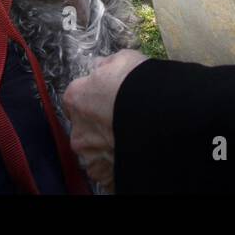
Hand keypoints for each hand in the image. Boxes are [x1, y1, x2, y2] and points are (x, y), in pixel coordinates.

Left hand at [63, 49, 148, 191]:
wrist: (159, 114)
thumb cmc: (138, 83)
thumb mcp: (122, 59)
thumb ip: (106, 66)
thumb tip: (101, 67)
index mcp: (76, 99)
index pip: (76, 98)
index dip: (92, 97)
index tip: (106, 98)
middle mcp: (78, 130)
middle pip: (83, 128)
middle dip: (97, 126)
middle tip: (119, 121)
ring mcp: (91, 156)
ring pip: (94, 152)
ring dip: (105, 147)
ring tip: (127, 139)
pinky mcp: (106, 175)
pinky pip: (107, 172)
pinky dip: (115, 166)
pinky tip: (130, 155)